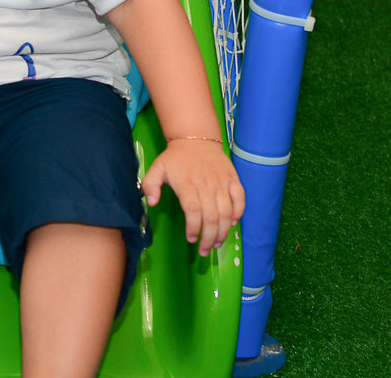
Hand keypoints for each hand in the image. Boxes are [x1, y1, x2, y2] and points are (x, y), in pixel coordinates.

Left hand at [140, 139, 244, 256]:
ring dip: (223, 231)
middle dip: (209, 238)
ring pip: (226, 212)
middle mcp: (207, 185)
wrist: (196, 139)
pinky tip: (233, 223)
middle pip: (211, 217)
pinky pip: (240, 198)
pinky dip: (239, 212)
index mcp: (187, 184)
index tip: (191, 239)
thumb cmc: (175, 158)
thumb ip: (150, 185)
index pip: (193, 211)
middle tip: (205, 250)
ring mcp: (222, 182)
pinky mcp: (233, 179)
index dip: (194, 228)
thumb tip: (151, 203)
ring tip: (217, 243)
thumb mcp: (157, 168)